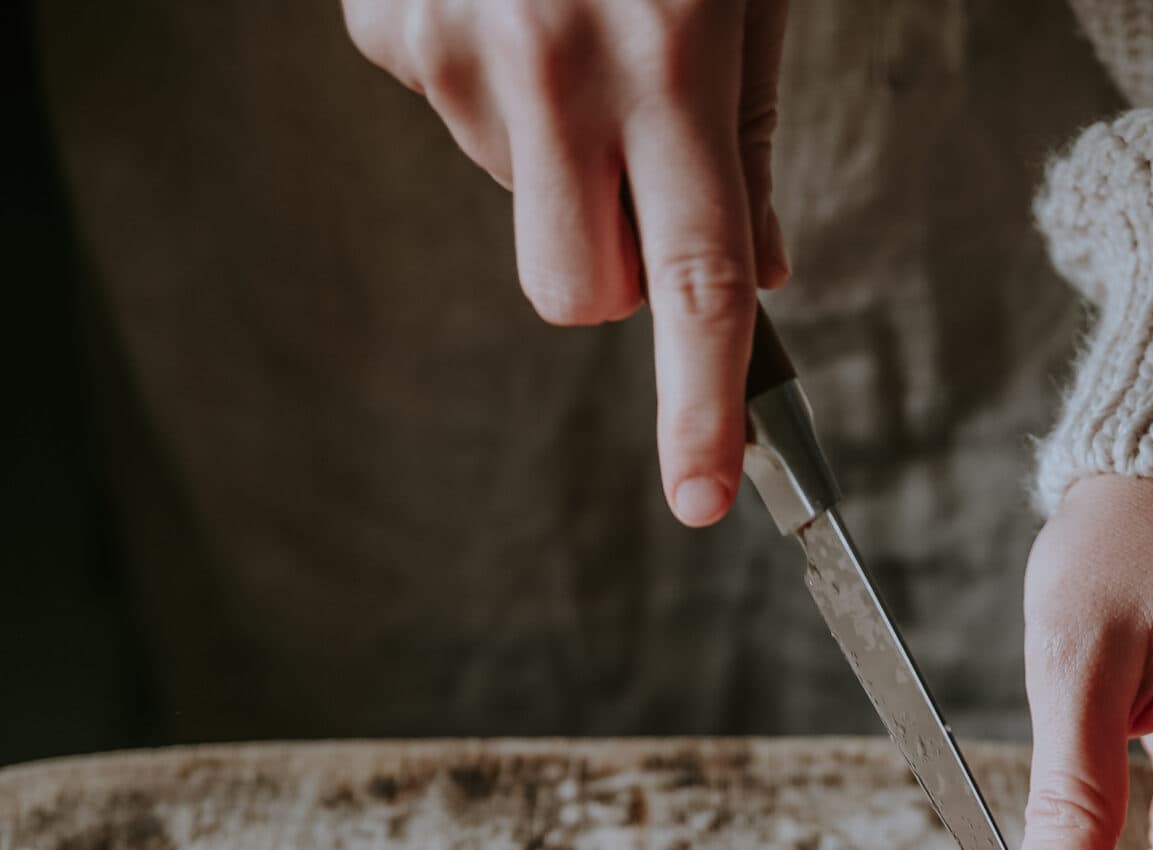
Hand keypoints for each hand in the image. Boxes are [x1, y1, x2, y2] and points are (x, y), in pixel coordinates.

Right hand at [342, 0, 788, 524]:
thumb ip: (747, 137)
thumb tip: (761, 273)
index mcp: (670, 61)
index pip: (696, 283)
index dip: (701, 406)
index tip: (702, 496)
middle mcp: (555, 67)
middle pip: (577, 291)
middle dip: (611, 272)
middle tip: (636, 177)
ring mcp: (456, 49)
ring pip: (516, 201)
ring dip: (552, 149)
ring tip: (568, 17)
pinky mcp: (388, 23)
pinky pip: (450, 112)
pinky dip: (485, 77)